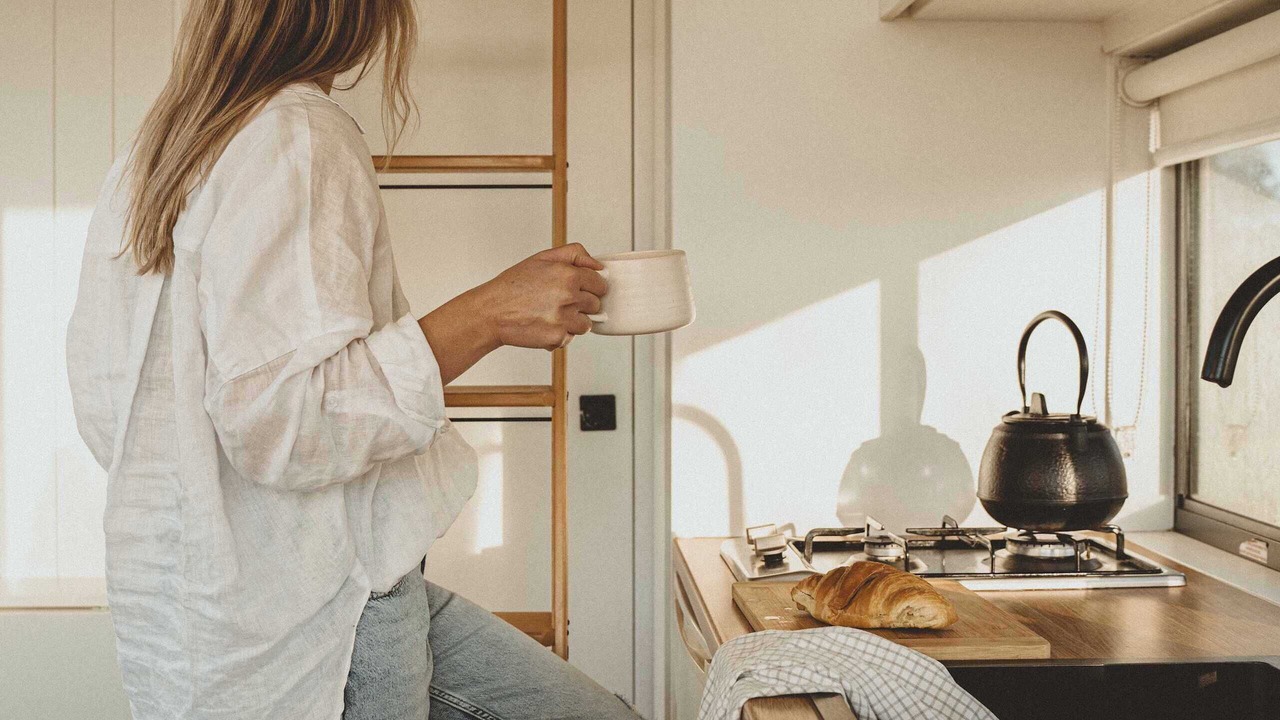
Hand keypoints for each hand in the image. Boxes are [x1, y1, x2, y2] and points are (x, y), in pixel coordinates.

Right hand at [478, 243, 607, 350]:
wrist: (491, 312)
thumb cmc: (513, 285)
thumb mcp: (543, 258)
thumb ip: (575, 254)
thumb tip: (598, 265)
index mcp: (569, 275)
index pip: (600, 284)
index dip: (589, 287)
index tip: (578, 289)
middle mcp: (569, 297)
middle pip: (595, 304)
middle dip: (582, 304)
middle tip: (559, 301)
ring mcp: (564, 319)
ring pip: (586, 324)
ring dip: (573, 321)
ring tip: (551, 314)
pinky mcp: (558, 337)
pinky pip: (570, 338)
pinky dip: (559, 334)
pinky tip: (543, 325)